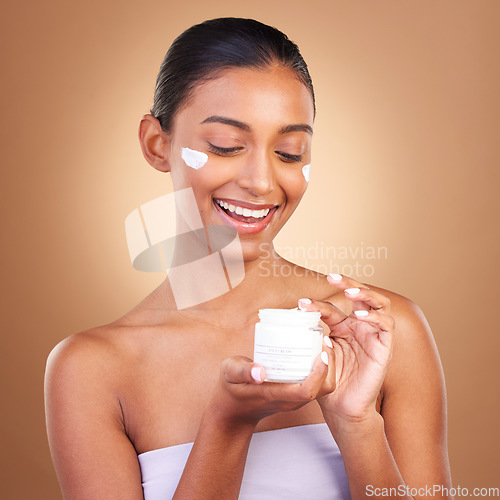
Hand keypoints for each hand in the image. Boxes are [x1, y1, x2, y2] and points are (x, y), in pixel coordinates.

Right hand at [209, 354, 328, 427]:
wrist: (233, 411)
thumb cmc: (231, 388)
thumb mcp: (230, 374)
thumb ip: (243, 371)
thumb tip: (259, 371)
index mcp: (275, 395)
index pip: (307, 390)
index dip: (319, 373)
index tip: (321, 352)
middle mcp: (290, 400)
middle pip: (321, 389)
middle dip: (329, 366)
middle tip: (325, 340)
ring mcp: (294, 400)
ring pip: (322, 388)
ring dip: (328, 367)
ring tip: (322, 342)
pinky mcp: (295, 395)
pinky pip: (316, 385)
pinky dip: (320, 369)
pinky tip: (314, 350)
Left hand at [298, 274, 394, 429]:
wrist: (342, 408)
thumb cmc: (329, 382)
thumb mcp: (317, 355)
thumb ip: (312, 336)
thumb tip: (297, 316)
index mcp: (343, 327)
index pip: (333, 307)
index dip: (318, 302)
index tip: (301, 303)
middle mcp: (360, 327)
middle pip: (361, 295)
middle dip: (348, 283)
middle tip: (332, 277)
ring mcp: (374, 335)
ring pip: (379, 304)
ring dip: (365, 293)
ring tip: (350, 292)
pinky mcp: (385, 347)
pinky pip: (386, 325)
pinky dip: (374, 316)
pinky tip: (358, 316)